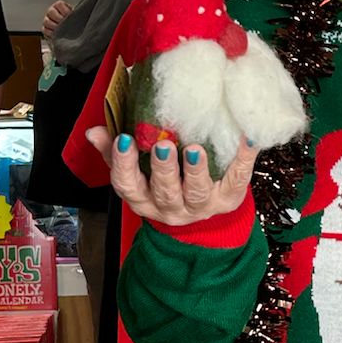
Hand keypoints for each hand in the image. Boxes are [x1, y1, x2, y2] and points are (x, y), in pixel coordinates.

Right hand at [42, 0, 72, 38]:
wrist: (70, 28)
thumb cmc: (73, 20)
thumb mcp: (75, 14)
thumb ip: (74, 13)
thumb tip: (75, 15)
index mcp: (59, 6)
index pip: (59, 4)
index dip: (64, 10)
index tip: (70, 15)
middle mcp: (51, 11)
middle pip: (51, 12)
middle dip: (59, 18)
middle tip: (65, 24)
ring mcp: (47, 20)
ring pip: (46, 21)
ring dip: (54, 26)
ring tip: (61, 30)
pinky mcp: (45, 28)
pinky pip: (45, 30)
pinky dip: (50, 33)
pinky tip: (57, 35)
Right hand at [85, 126, 255, 225]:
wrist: (202, 210)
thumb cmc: (165, 182)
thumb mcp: (136, 171)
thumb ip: (116, 152)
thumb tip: (94, 132)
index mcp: (144, 198)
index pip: (127, 185)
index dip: (123, 164)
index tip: (124, 139)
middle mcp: (170, 207)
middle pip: (164, 191)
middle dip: (164, 169)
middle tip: (164, 145)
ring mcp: (201, 207)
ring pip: (197, 192)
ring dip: (196, 171)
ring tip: (195, 149)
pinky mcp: (228, 200)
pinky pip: (237, 180)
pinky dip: (243, 158)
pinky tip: (247, 138)